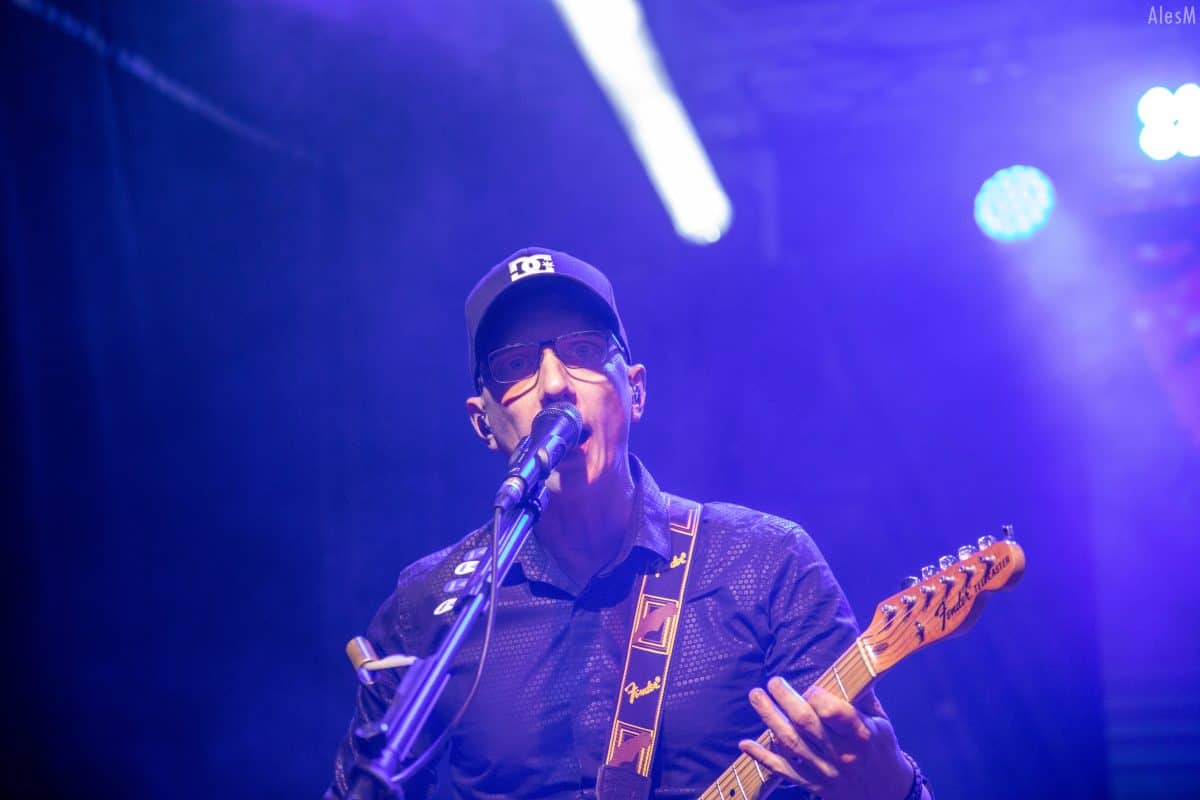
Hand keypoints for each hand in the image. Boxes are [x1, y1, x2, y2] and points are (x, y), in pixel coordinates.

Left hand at [739, 677, 913, 799]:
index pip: (836, 713)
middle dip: (786, 699)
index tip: (809, 687)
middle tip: (773, 682)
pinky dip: (763, 757)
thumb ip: (862, 697)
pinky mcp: (814, 784)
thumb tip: (849, 666)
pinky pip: (784, 770)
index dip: (818, 697)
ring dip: (770, 718)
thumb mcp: (881, 722)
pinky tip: (746, 744)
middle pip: (807, 724)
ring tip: (756, 696)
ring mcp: (826, 771)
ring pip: (791, 743)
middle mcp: (842, 755)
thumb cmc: (881, 749)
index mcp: (862, 735)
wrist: (886, 793)